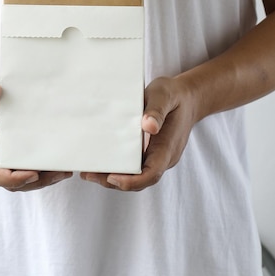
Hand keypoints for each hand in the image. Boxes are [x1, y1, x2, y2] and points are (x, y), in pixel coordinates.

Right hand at [0, 79, 72, 190]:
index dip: (12, 178)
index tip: (32, 173)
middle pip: (13, 183)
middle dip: (37, 180)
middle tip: (60, 172)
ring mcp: (1, 166)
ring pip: (22, 182)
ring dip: (44, 180)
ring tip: (65, 172)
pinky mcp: (11, 163)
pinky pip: (26, 174)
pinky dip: (42, 173)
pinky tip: (60, 166)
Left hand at [80, 75, 198, 190]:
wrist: (188, 97)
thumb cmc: (174, 95)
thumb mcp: (164, 96)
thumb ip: (157, 111)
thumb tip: (148, 126)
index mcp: (167, 148)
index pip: (151, 174)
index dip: (131, 181)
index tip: (112, 177)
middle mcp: (162, 158)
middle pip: (138, 179)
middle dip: (113, 181)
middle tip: (87, 174)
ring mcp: (156, 156)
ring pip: (135, 174)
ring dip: (112, 175)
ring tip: (87, 170)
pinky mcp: (150, 152)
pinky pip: (134, 164)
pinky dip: (118, 165)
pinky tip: (100, 159)